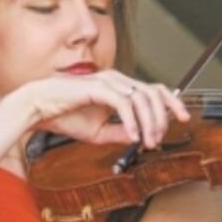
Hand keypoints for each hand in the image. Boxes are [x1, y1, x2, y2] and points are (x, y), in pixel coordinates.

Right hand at [14, 70, 190, 147]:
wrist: (38, 110)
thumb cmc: (64, 116)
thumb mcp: (98, 131)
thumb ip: (119, 132)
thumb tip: (140, 138)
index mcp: (118, 87)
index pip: (154, 90)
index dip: (172, 102)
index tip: (182, 118)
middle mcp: (116, 80)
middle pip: (154, 92)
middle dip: (163, 116)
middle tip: (160, 138)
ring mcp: (107, 81)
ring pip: (142, 98)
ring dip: (149, 122)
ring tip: (147, 141)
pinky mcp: (97, 87)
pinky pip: (123, 103)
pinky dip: (132, 121)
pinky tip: (133, 136)